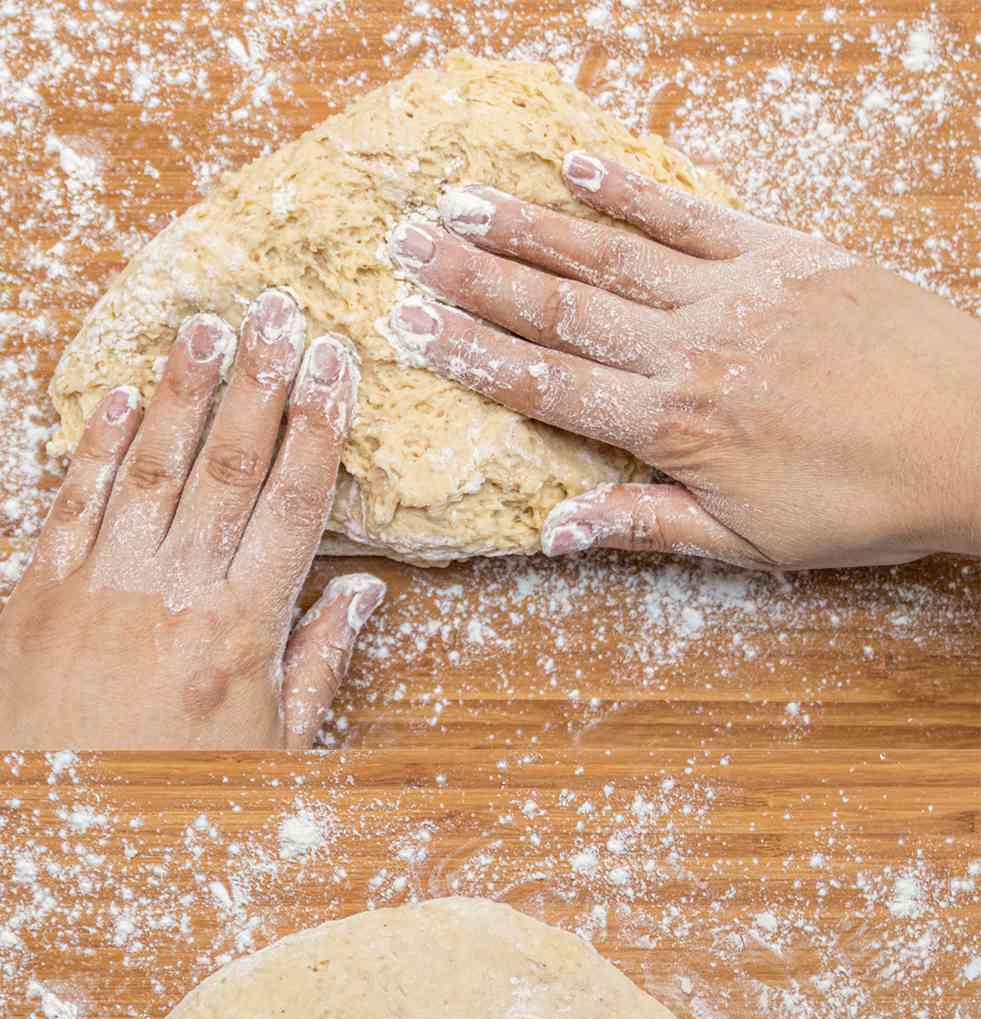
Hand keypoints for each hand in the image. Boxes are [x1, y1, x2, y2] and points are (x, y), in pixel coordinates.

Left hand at [0, 294, 384, 749]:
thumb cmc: (177, 793)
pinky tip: (125, 399)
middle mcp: (174, 593)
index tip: (335, 366)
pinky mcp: (39, 594)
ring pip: (152, 469)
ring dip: (184, 392)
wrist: (56, 825)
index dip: (318, 428)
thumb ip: (318, 663)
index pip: (292, 505)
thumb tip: (364, 595)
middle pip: (228, 468)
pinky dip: (99, 446)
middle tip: (278, 311)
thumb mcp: (272, 747)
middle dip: (258, 383)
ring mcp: (101, 586)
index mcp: (241, 631)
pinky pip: (73, 503)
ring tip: (208, 326)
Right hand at [387, 152, 980, 568]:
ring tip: (461, 200)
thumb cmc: (863, 502)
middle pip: (559, 309)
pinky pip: (691, 215)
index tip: (408, 324)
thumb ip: (646, 525)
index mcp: (673, 426)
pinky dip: (633, 192)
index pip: (547, 386)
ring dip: (530, 227)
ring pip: (610, 255)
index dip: (470, 353)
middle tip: (405, 242)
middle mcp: (688, 350)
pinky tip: (579, 166)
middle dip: (475, 276)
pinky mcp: (782, 254)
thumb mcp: (749, 542)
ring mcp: (734, 294)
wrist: (976, 437)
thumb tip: (552, 530)